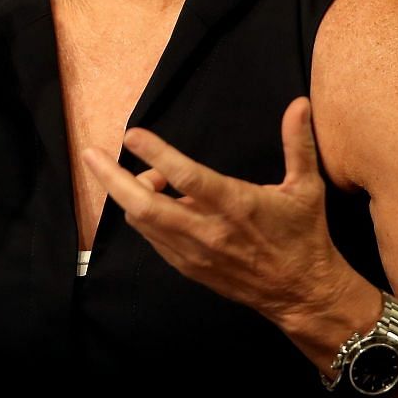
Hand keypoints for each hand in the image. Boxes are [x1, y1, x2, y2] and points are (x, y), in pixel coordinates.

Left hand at [79, 97, 379, 355]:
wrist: (302, 293)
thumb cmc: (303, 236)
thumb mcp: (307, 188)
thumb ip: (298, 143)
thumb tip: (299, 104)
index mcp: (235, 205)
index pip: (186, 177)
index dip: (156, 154)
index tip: (132, 135)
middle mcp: (208, 231)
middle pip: (145, 205)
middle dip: (112, 179)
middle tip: (90, 155)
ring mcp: (194, 253)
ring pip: (143, 222)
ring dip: (130, 195)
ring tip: (144, 178)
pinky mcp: (188, 267)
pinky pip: (152, 238)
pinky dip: (144, 217)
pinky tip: (154, 203)